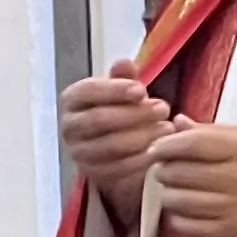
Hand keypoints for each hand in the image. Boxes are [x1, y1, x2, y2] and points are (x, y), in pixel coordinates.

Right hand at [60, 63, 168, 225]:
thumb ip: (123, 77)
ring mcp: (79, 153)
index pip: (88, 91)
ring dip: (143, 136)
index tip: (142, 90)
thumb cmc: (118, 110)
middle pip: (100, 119)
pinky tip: (161, 148)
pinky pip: (120, 167)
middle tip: (163, 108)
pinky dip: (142, 158)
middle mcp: (69, 127)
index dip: (115, 90)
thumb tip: (125, 63)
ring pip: (112, 145)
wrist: (112, 149)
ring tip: (167, 127)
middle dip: (135, 113)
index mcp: (72, 100)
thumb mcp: (120, 91)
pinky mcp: (95, 174)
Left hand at [144, 122, 236, 236]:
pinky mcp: (232, 233)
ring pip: (178, 201)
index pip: (189, 143)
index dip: (165, 146)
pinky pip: (188, 227)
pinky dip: (178, 219)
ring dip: (168, 194)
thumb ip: (213, 131)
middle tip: (166, 170)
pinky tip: (184, 211)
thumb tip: (177, 122)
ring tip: (173, 190)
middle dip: (165, 170)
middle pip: (178, 172)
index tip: (156, 149)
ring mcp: (233, 208)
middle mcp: (236, 177)